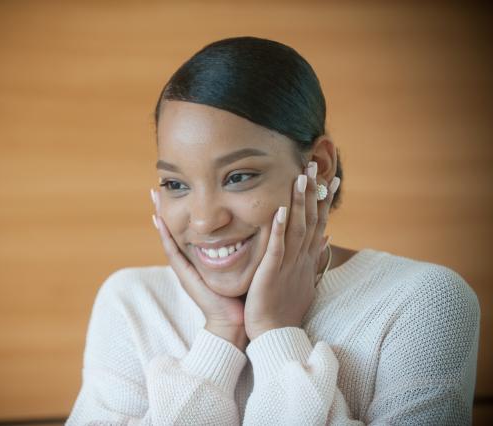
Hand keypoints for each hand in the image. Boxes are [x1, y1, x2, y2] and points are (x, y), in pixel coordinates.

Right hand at [150, 190, 248, 350]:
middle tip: (158, 186)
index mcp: (205, 257)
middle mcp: (192, 260)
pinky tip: (159, 220)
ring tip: (154, 195)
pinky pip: (172, 251)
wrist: (236, 323)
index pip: (192, 229)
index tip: (181, 190)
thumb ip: (247, 249)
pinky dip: (165, 236)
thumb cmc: (243, 296)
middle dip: (168, 208)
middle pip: (176, 229)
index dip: (185, 210)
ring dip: (161, 215)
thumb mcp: (244, 266)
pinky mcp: (185, 275)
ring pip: (170, 236)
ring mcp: (186, 267)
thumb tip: (260, 228)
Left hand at [244, 162, 338, 339]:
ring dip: (299, 203)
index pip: (318, 222)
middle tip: (316, 165)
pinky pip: (276, 248)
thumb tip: (325, 241)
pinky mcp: (272, 273)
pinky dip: (278, 230)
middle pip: (310, 219)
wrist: (275, 333)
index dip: (323, 199)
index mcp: (306, 258)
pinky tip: (278, 211)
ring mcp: (288, 265)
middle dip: (313, 192)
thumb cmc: (285, 308)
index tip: (331, 177)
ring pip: (296, 228)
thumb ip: (313, 259)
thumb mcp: (303, 280)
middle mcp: (301, 257)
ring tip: (301, 178)